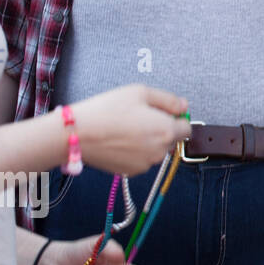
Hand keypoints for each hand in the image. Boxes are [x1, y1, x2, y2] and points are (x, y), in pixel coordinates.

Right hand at [71, 85, 190, 175]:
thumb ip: (168, 100)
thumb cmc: (107, 110)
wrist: (76, 134)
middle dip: (162, 129)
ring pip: (156, 151)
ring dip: (149, 141)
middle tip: (139, 118)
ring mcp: (145, 164)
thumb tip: (184, 106)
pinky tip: (120, 140)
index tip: (163, 113)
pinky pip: (142, 160)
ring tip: (127, 129)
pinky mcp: (131, 172)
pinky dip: (136, 152)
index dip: (176, 119)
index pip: (187, 128)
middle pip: (172, 140)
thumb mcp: (141, 92)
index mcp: (166, 131)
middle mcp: (159, 151)